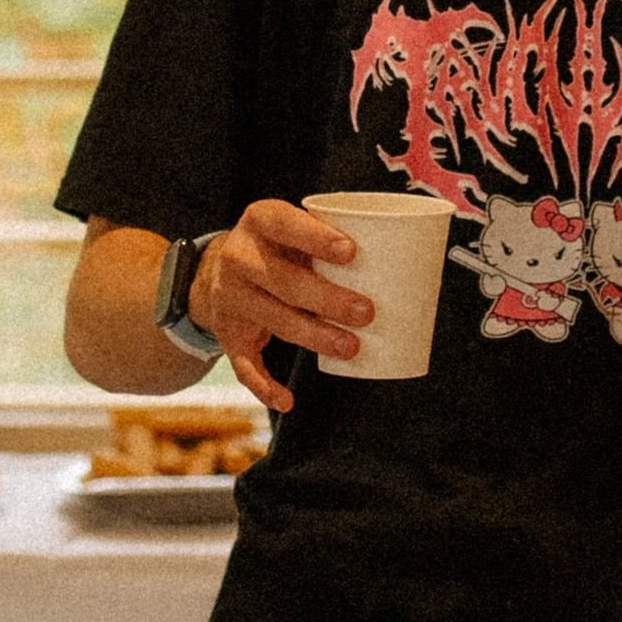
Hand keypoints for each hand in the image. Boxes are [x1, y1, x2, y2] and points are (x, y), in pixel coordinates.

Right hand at [192, 200, 377, 417]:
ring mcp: (231, 297)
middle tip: (367, 311)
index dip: (316, 238)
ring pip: (275, 320)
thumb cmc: (278, 246)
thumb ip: (333, 236)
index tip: (352, 252)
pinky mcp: (228, 333)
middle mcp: (239, 257)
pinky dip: (265, 386)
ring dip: (315, 337)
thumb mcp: (294, 226)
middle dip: (327, 299)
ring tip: (352, 347)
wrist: (215, 270)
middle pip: (285, 281)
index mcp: (260, 221)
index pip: (285, 225)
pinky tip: (287, 400)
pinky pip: (244, 364)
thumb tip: (406, 257)